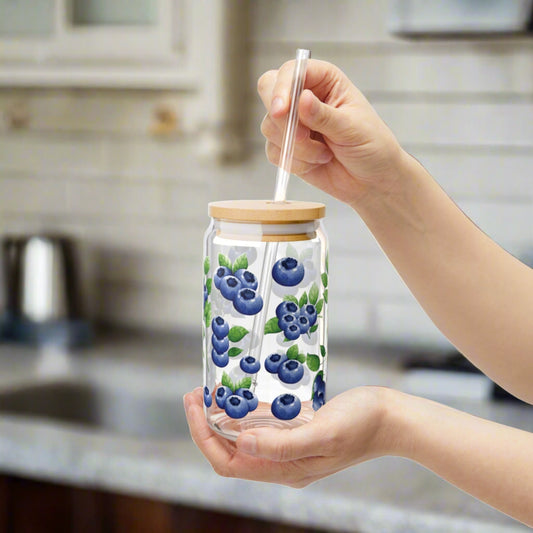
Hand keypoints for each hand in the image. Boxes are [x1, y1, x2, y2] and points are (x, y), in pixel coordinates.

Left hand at [183, 385, 393, 487]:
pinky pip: (263, 424)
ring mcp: (289, 445)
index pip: (229, 462)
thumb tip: (239, 444)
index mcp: (285, 469)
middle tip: (195, 394)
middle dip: (207, 424)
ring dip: (224, 416)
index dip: (205, 436)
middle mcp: (282, 461)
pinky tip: (236, 396)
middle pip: (231, 450)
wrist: (391, 418)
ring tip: (209, 392)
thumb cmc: (362, 425)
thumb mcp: (322, 433)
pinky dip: (245, 411)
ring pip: (244, 436)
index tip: (194, 406)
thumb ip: (281, 444)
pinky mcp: (297, 429)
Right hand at [258, 59, 405, 205]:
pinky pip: (274, 152)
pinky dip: (294, 162)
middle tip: (301, 137)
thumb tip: (302, 99)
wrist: (371, 180)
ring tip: (324, 154)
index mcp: (324, 80)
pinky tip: (316, 163)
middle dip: (281, 119)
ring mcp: (293, 123)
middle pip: (268, 92)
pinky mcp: (287, 147)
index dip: (282, 88)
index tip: (282, 111)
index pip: (291, 72)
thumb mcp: (352, 128)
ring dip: (296, 147)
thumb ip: (324, 116)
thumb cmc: (371, 146)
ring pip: (270, 127)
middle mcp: (304, 97)